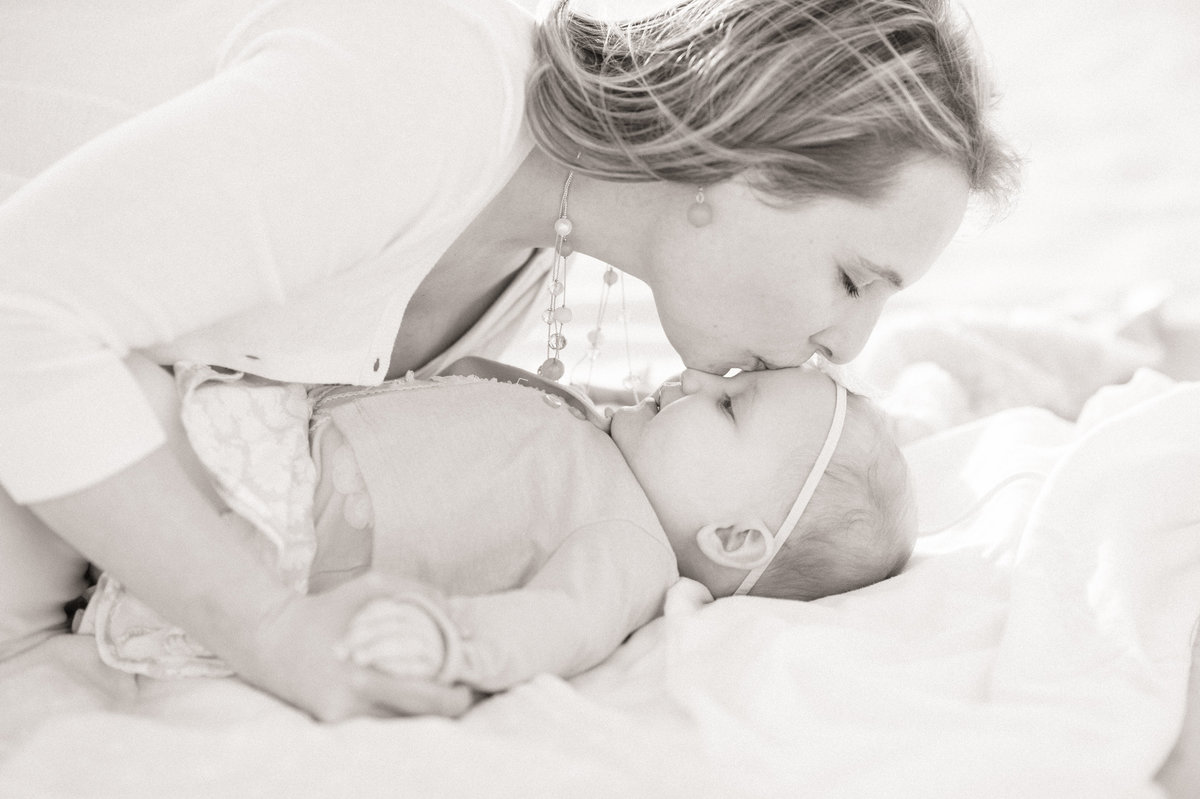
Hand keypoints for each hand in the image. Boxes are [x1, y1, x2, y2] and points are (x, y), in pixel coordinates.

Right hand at [236, 573, 473, 720]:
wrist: (270, 639)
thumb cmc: (329, 608)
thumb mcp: (372, 585)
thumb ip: (420, 594)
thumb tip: (463, 622)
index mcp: (365, 671)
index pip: (427, 698)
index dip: (458, 696)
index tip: (472, 682)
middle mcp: (354, 702)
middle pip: (420, 719)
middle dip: (451, 707)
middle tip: (467, 692)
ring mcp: (342, 717)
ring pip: (402, 723)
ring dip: (426, 710)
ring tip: (444, 688)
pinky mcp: (334, 723)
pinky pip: (380, 721)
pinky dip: (400, 709)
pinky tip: (411, 691)